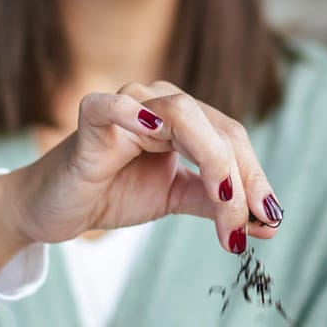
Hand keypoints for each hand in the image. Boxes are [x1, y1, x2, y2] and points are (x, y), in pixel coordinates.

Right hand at [0, 81, 283, 273]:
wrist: (55, 209)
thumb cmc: (111, 194)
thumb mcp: (174, 199)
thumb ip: (216, 204)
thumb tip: (268, 225)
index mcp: (184, 118)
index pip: (233, 139)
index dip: (256, 178)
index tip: (271, 222)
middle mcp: (160, 102)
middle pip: (218, 128)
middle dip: (240, 179)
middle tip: (246, 224)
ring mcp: (126, 104)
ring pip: (183, 116)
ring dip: (212, 163)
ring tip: (224, 203)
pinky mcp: (90, 117)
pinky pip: (114, 106)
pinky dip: (135, 115)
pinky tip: (154, 134)